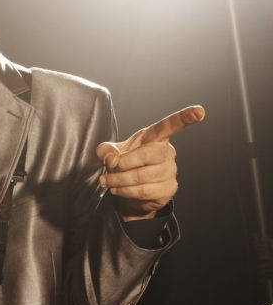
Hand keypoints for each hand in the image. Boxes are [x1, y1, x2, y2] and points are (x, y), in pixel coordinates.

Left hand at [97, 105, 204, 220]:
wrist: (130, 193)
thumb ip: (106, 151)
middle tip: (108, 170)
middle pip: (146, 155)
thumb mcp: (110, 154)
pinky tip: (118, 190)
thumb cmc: (124, 166)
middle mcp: (167, 152)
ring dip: (119, 181)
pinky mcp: (168, 188)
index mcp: (155, 137)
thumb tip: (111, 158)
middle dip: (122, 164)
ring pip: (142, 176)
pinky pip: (144, 191)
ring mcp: (170, 171)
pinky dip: (125, 191)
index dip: (184, 117)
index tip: (199, 111)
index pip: (170, 125)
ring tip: (108, 182)